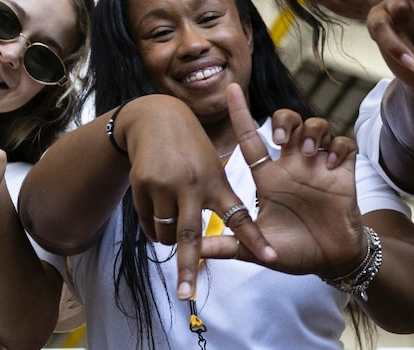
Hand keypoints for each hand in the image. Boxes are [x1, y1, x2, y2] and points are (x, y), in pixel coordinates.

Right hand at [123, 93, 276, 299]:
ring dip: (171, 243)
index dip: (255, 239)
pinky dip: (155, 229)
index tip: (272, 259)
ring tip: (175, 232)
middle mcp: (191, 185)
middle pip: (189, 235)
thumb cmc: (192, 147)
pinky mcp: (142, 185)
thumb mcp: (213, 165)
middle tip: (186, 295)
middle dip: (188, 268)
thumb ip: (219, 197)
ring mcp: (164, 185)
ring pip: (165, 234)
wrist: (156, 118)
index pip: (240, 216)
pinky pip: (148, 223)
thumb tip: (226, 234)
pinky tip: (160, 216)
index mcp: (216, 181)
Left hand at [199, 85, 366, 279]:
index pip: (251, 138)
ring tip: (308, 153)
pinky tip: (331, 164)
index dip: (240, 113)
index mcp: (269, 177)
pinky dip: (338, 147)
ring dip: (311, 132)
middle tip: (281, 140)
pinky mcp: (343, 173)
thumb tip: (193, 250)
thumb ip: (227, 246)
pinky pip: (343, 144)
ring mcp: (319, 166)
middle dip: (283, 121)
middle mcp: (293, 165)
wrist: (331, 262)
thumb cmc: (294, 251)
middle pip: (287, 122)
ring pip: (316, 126)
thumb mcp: (257, 249)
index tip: (230, 89)